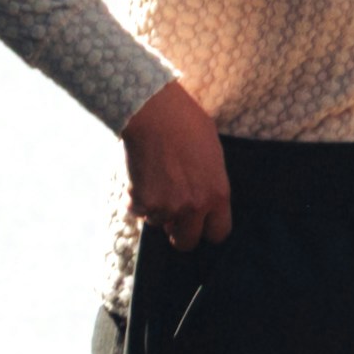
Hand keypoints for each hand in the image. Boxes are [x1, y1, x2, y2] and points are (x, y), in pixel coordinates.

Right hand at [124, 78, 231, 249]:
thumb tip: (204, 202)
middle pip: (186, 242)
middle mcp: (194, 207)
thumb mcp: (213, 156)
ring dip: (155, 209)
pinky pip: (137, 211)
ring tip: (155, 179)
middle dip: (178, 232)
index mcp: (218, 195)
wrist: (154, 112)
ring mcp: (167, 206)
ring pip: (158, 222)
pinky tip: (140, 175)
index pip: (218, 233)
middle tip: (171, 216)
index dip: (206, 229)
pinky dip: (135, 199)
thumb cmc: (187, 124)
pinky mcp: (142, 201)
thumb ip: (210, 184)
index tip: (199, 224)